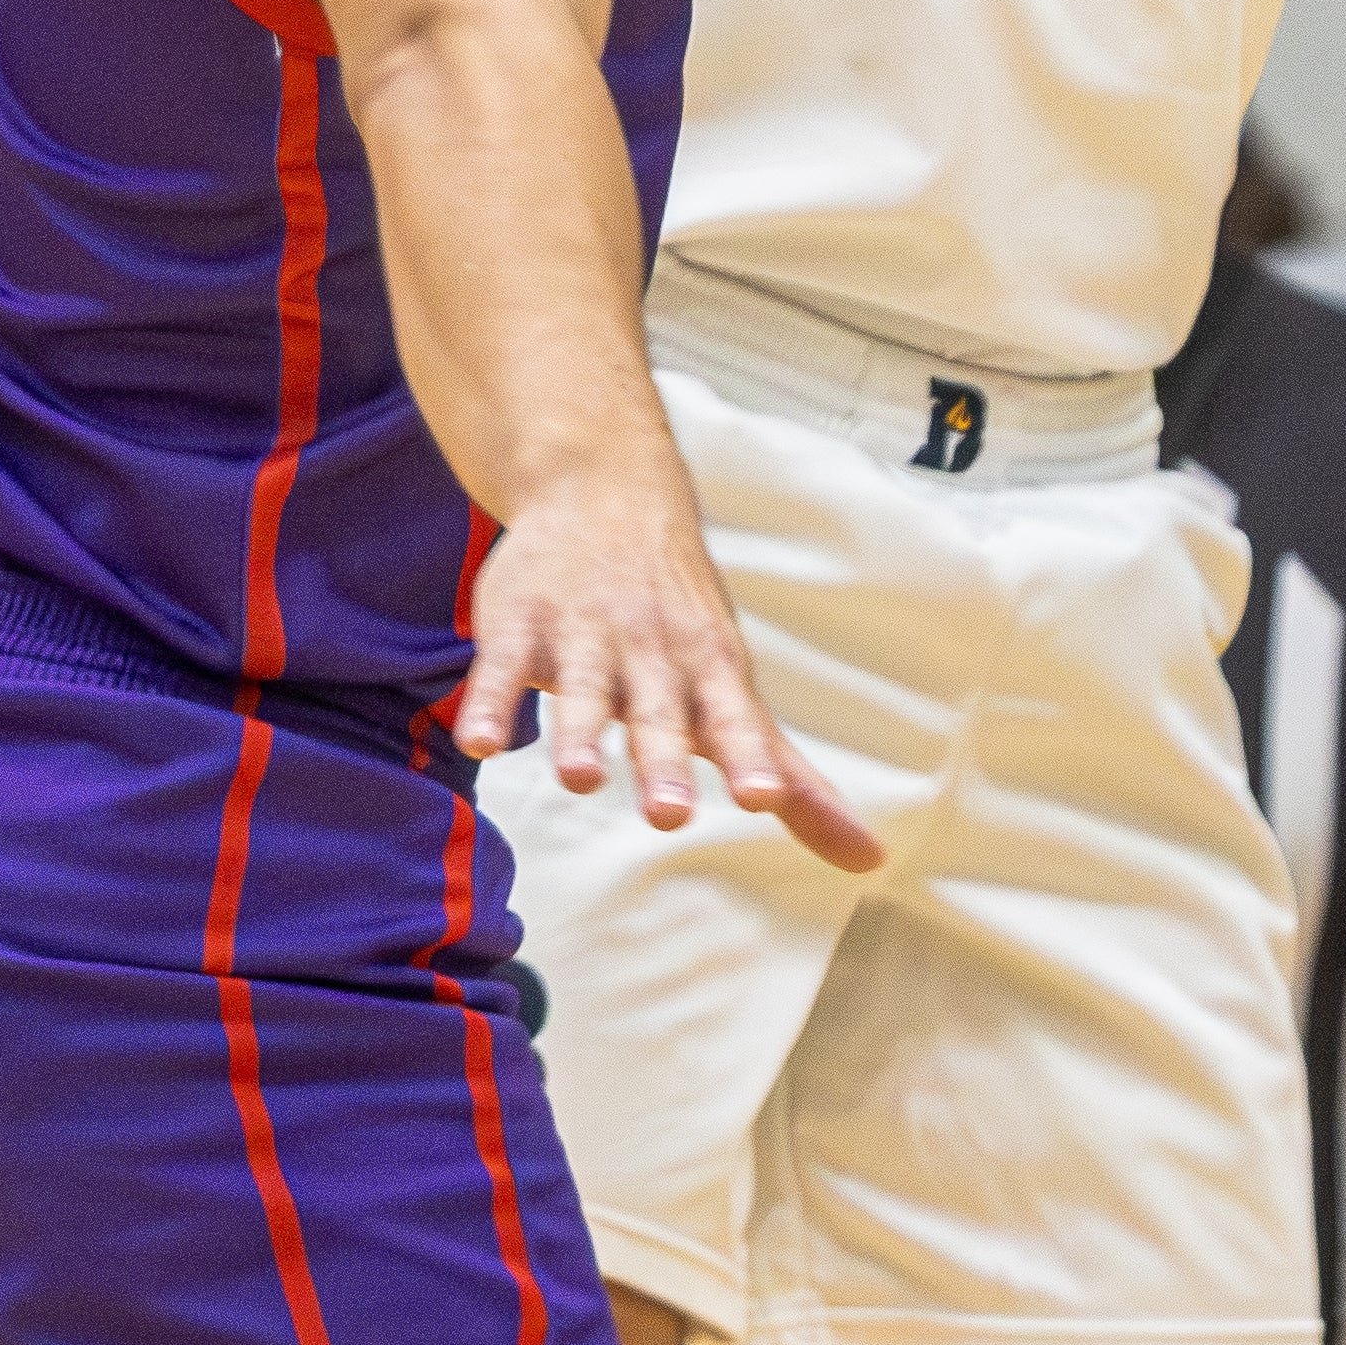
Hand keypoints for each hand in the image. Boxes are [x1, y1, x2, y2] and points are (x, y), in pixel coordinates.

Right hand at [453, 446, 881, 876]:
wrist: (602, 485)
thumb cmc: (679, 613)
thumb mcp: (735, 687)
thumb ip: (793, 779)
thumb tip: (867, 859)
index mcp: (706, 669)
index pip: (733, 718)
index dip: (747, 757)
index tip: (762, 797)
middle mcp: (649, 651)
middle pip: (658, 712)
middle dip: (661, 759)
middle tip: (667, 813)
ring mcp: (582, 634)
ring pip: (583, 688)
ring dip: (581, 731)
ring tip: (579, 777)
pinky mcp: (519, 624)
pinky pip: (502, 667)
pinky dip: (489, 700)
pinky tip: (478, 740)